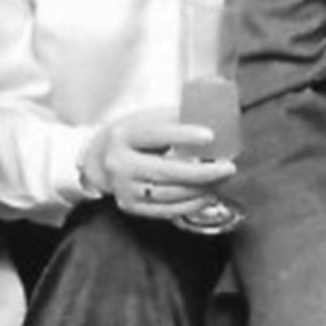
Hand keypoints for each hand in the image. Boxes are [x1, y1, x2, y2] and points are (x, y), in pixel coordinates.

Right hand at [81, 108, 235, 221]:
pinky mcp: (131, 207)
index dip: (183, 135)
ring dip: (200, 190)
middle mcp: (120, 164)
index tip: (210, 136)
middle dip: (201, 172)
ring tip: (221, 180)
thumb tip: (210, 114)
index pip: (154, 134)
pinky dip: (191, 205)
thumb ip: (171, 118)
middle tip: (227, 167)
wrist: (98, 161)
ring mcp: (124, 189)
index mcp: (123, 135)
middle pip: (164, 171)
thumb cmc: (130, 136)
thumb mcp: (142, 119)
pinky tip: (208, 196)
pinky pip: (166, 210)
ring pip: (168, 194)